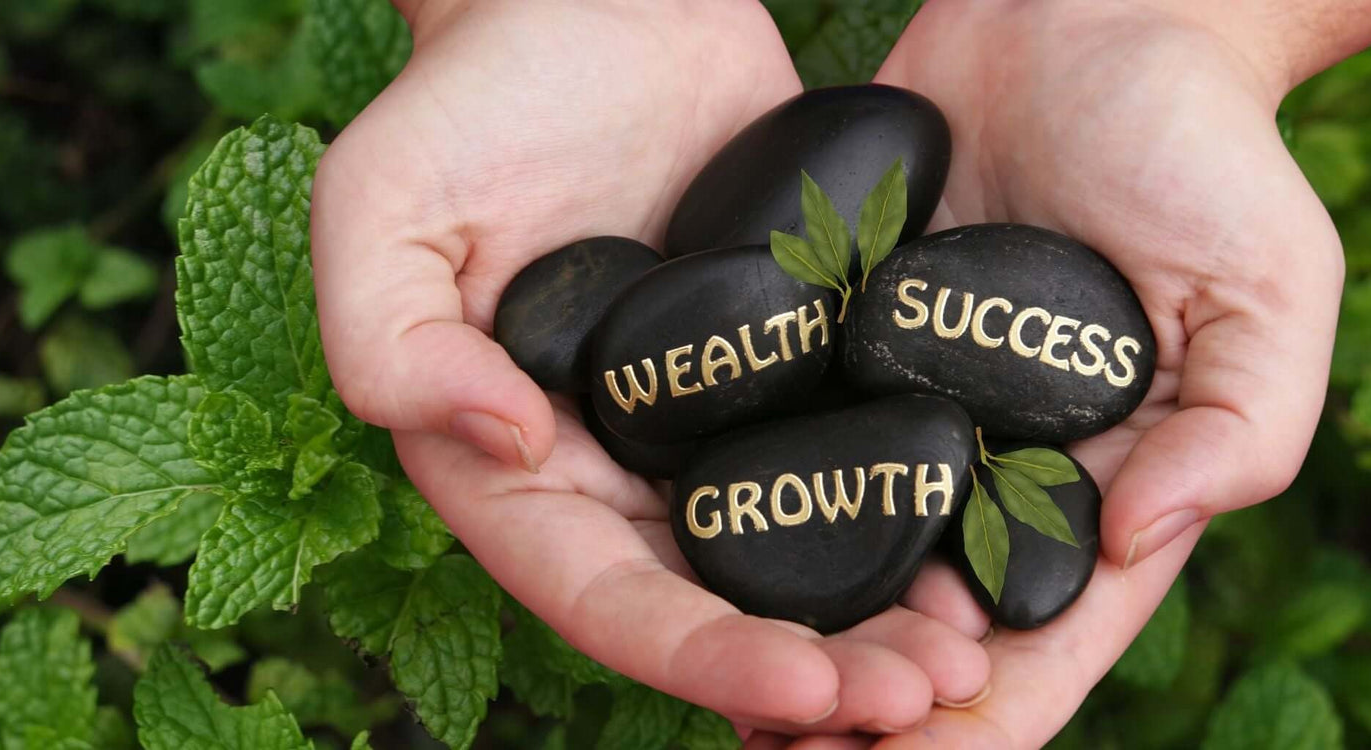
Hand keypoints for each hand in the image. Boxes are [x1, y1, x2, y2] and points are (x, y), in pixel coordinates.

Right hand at [310, 0, 990, 733]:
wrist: (592, 0)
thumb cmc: (468, 95)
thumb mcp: (376, 208)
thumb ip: (385, 344)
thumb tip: (505, 440)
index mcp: (519, 463)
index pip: (602, 595)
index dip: (698, 656)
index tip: (807, 689)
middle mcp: (617, 464)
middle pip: (718, 601)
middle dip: (819, 667)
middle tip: (930, 694)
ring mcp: (711, 416)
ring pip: (799, 546)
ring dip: (884, 611)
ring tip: (975, 650)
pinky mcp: (789, 357)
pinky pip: (851, 445)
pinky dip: (916, 502)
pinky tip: (994, 532)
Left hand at [750, 0, 1353, 744]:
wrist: (1085, 16)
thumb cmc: (1200, 147)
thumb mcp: (1265, 289)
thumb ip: (1236, 427)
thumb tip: (1135, 541)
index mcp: (1099, 485)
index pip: (1038, 640)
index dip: (975, 722)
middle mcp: (993, 467)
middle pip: (920, 622)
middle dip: (860, 706)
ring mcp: (907, 410)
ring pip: (838, 552)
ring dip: (785, 634)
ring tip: (717, 695)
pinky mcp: (838, 343)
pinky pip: (786, 438)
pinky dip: (744, 509)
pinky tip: (680, 559)